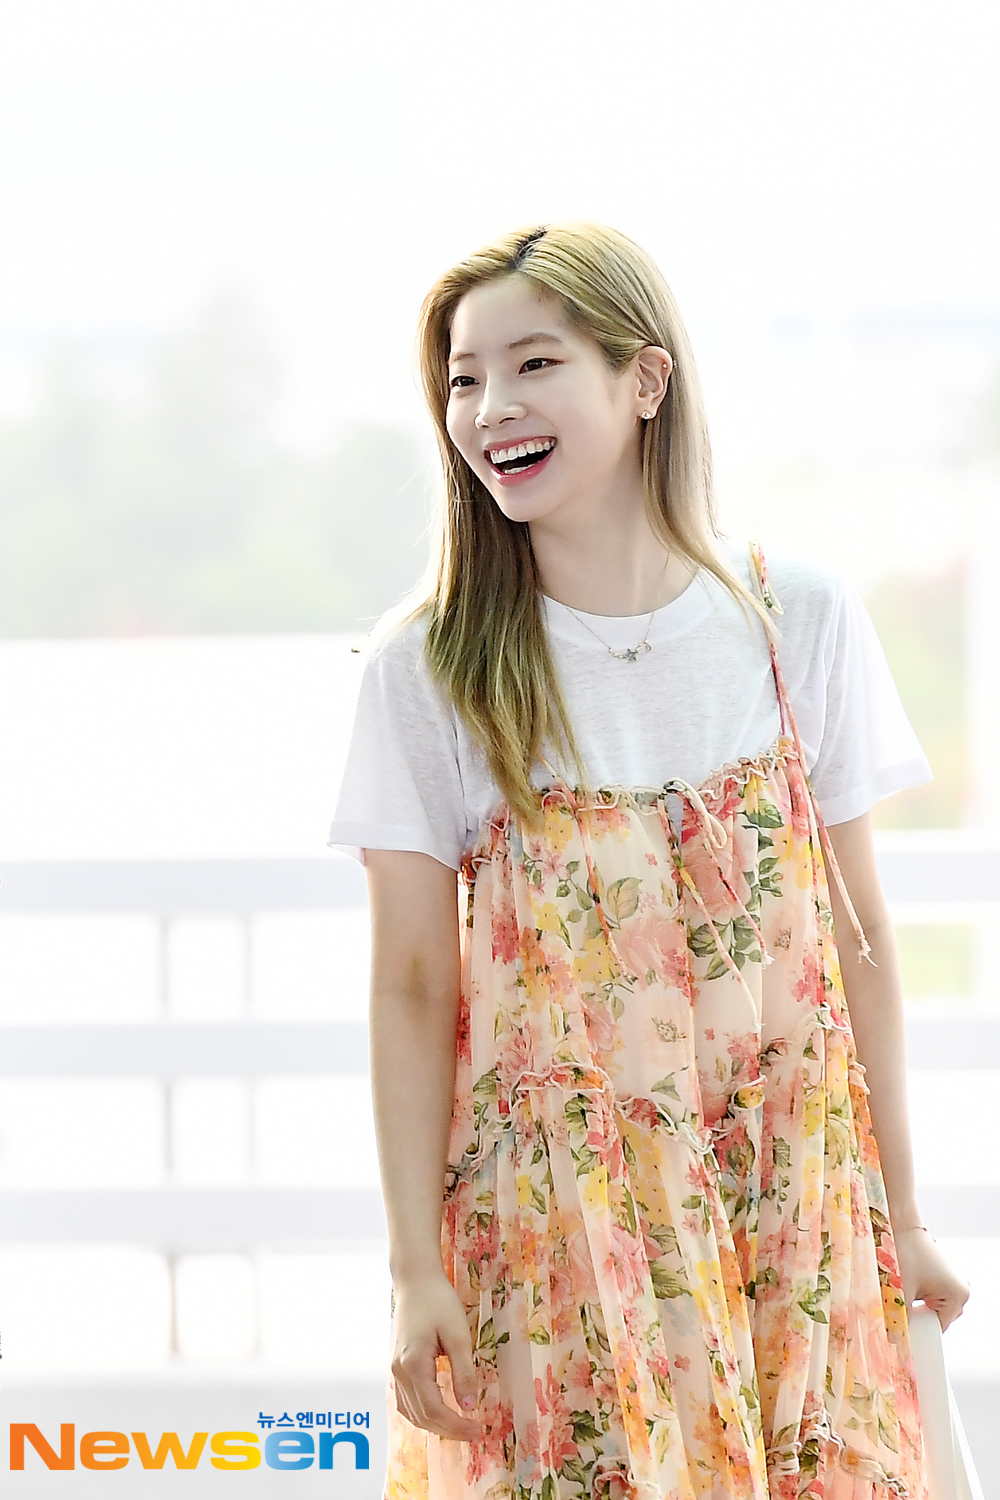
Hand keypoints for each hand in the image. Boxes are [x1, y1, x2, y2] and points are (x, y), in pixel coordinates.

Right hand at [388, 1270, 484, 1441]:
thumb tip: (469, 1405)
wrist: (415, 1280)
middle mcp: (399, 1372)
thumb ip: (463, 1371)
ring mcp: (394, 1370)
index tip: (479, 1431)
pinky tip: (439, 1412)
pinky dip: (423, 1413)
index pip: (434, 1410)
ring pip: (411, 1412)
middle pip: (422, 1416)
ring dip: (435, 1425)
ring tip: (460, 1426)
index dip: (457, 1426)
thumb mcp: (458, 1333)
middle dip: (449, 1430)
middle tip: (475, 1432)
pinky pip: (406, 1401)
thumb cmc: (438, 1301)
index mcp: (414, 1365)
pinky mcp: (396, 1365)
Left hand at [895, 1227, 969, 1331]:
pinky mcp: (943, 1275)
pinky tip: (903, 1288)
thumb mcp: (901, 1289)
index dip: (918, 1331)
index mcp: (957, 1295)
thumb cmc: (904, 1252)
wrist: (901, 1222)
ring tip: (897, 1296)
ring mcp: (953, 1281)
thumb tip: (894, 1341)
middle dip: (916, 1317)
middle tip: (895, 1312)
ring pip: (932, 1307)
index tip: (899, 1333)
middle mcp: (960, 1289)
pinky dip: (917, 1296)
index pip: (937, 1328)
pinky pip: (931, 1295)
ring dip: (915, 1306)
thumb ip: (900, 1317)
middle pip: (936, 1318)